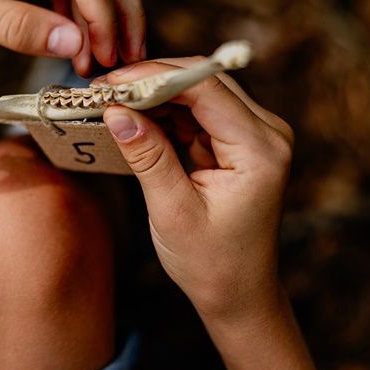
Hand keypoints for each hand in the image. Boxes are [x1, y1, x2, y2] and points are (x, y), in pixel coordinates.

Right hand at [101, 57, 319, 369]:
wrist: (238, 291)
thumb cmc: (211, 262)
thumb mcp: (173, 211)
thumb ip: (148, 156)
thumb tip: (116, 111)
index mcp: (260, 150)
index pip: (204, 89)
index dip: (153, 77)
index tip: (109, 83)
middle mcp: (266, 133)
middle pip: (203, 82)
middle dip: (150, 81)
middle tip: (102, 90)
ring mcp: (255, 134)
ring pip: (199, 91)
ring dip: (155, 94)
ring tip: (111, 103)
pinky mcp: (239, 140)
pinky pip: (199, 110)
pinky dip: (165, 111)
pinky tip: (136, 119)